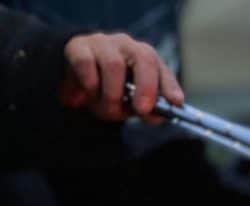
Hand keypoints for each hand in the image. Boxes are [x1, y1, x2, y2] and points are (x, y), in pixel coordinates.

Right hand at [60, 32, 183, 121]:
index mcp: (146, 60)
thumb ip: (144, 109)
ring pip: (114, 65)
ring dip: (111, 95)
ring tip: (106, 110)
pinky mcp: (79, 46)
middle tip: (141, 110)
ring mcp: (104, 44)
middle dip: (146, 87)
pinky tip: (87, 94)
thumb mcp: (129, 103)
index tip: (176, 102)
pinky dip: (90, 84)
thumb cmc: (109, 90)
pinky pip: (87, 64)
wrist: (73, 75)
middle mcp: (128, 47)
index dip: (170, 86)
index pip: (162, 70)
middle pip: (144, 59)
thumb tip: (155, 117)